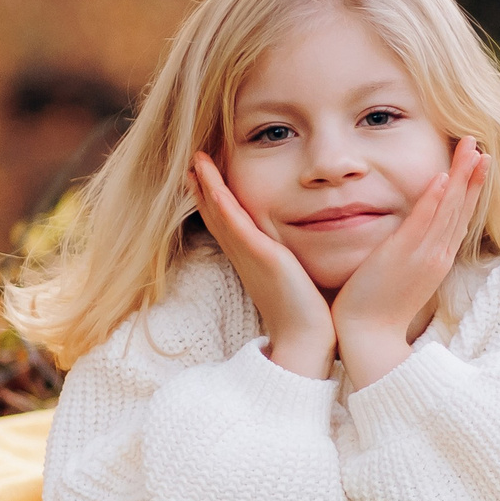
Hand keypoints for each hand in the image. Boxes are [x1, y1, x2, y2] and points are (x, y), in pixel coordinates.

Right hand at [190, 153, 334, 377]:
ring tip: (196, 161)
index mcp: (253, 260)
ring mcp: (249, 254)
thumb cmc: (307, 315)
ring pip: (220, 213)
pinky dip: (221, 199)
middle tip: (192, 162)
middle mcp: (245, 255)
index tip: (205, 176)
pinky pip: (235, 222)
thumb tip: (304, 258)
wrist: (307, 340)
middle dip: (204, 188)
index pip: (229, 223)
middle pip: (217, 215)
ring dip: (207, 186)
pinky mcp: (260, 255)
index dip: (215, 199)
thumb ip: (294, 264)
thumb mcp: (296, 280)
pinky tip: (210, 180)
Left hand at [334, 138, 490, 389]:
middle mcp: (438, 254)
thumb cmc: (380, 305)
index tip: (479, 163)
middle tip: (481, 146)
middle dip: (473, 175)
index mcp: (439, 257)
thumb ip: (413, 251)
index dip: (471, 188)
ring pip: (449, 210)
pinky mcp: (404, 256)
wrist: (368, 334)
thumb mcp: (404, 273)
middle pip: (461, 208)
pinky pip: (422, 223)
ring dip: (461, 178)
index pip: (460, 216)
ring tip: (472, 151)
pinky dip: (434, 201)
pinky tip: (442, 179)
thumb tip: (414, 235)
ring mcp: (424, 255)